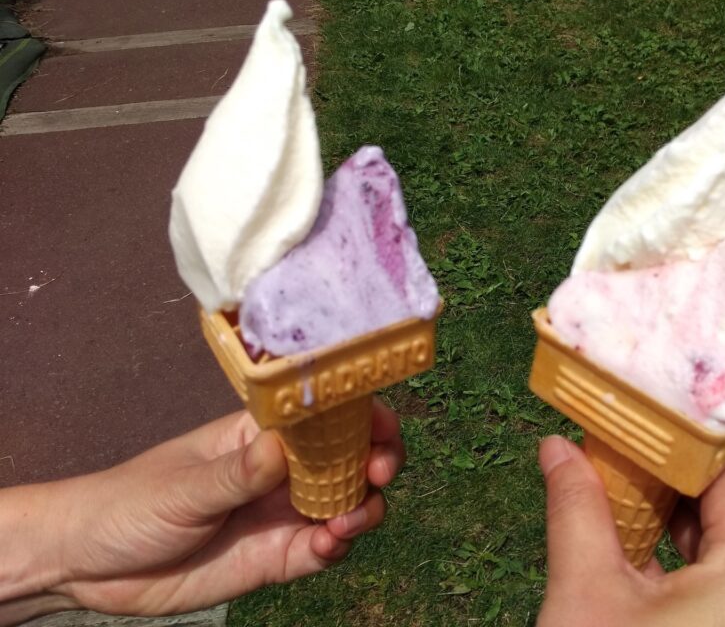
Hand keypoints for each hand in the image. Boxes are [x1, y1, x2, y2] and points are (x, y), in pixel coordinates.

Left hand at [51, 398, 403, 615]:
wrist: (89, 565)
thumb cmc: (130, 503)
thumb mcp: (183, 487)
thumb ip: (237, 472)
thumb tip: (285, 446)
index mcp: (262, 435)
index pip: (323, 415)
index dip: (361, 415)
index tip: (378, 428)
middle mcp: (283, 471)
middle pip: (350, 457)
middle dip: (377, 460)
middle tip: (379, 474)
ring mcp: (282, 515)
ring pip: (347, 504)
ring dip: (363, 508)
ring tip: (349, 521)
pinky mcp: (278, 559)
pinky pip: (323, 550)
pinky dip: (337, 547)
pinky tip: (328, 546)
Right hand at [537, 437, 724, 626]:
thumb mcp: (584, 594)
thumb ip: (576, 511)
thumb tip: (557, 448)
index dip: (689, 438)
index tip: (648, 409)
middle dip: (672, 473)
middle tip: (623, 439)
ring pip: (723, 547)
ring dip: (672, 514)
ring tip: (620, 482)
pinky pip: (719, 584)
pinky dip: (679, 557)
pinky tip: (632, 540)